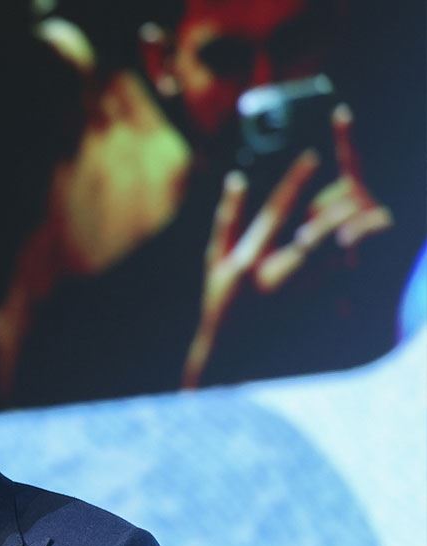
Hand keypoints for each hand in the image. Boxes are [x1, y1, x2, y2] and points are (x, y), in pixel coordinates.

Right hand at [184, 103, 393, 386]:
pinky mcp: (307, 311)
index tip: (312, 156)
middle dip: (334, 212)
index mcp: (246, 259)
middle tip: (356, 188)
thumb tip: (237, 178)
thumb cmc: (219, 302)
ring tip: (365, 215)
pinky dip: (350, 264)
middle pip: (311, 236)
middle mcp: (270, 277)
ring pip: (330, 260)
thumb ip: (227, 218)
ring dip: (350, 237)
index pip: (274, 212)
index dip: (294, 182)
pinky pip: (336, 283)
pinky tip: (362, 251)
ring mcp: (290, 297)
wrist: (229, 353)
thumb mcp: (216, 260)